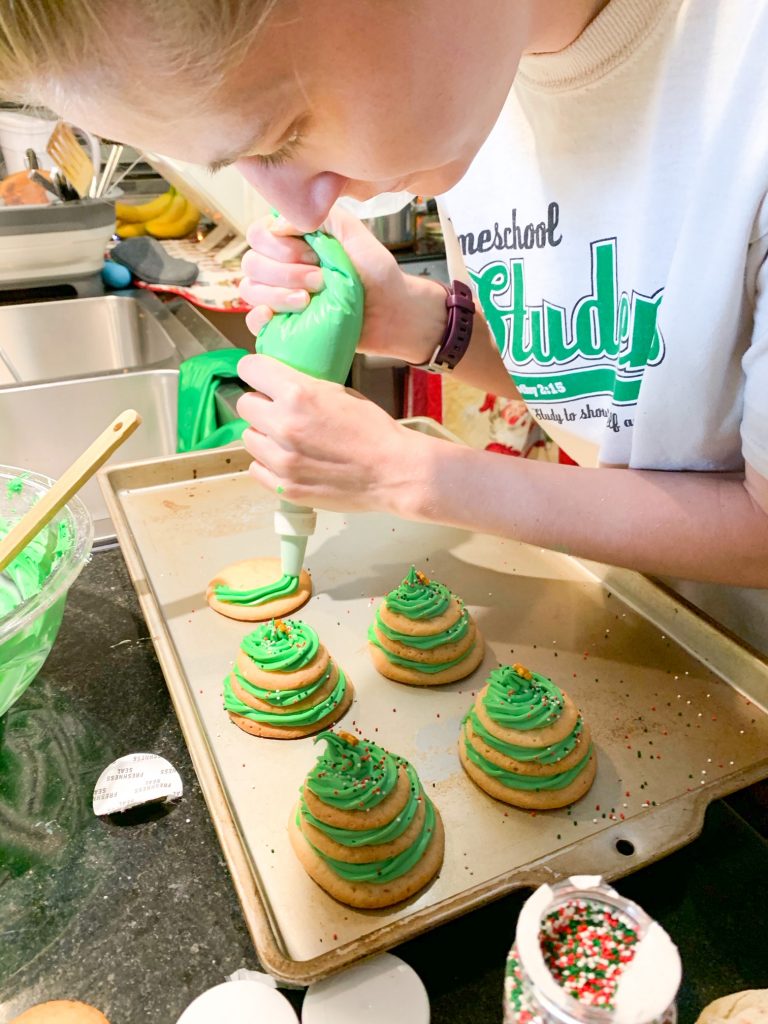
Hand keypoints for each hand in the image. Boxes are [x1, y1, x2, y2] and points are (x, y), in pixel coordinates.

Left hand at [236, 354, 432, 513]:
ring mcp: (282, 460)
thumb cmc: (374, 431)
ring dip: (264, 435)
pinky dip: (268, 463)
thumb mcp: (340, 392)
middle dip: (260, 405)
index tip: (260, 376)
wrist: (394, 472)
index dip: (256, 370)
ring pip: (249, 438)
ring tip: (288, 439)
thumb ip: (304, 387)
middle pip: (244, 405)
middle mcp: (283, 425)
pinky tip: (290, 460)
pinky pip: (256, 468)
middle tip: (279, 411)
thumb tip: (278, 384)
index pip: (250, 368)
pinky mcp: (285, 486)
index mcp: (297, 394)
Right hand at [239, 205, 445, 363]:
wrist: (392, 312)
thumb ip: (322, 217)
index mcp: (292, 241)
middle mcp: (280, 266)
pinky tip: (274, 317)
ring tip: (310, 301)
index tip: (314, 255)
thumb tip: (278, 224)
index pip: (258, 235)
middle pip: (251, 263)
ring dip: (278, 295)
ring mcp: (279, 296)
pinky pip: (252, 322)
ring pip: (250, 290)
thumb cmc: (375, 273)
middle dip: (286, 272)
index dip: (282, 246)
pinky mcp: (283, 325)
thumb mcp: (353, 233)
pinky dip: (258, 318)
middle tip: (320, 280)